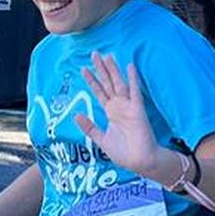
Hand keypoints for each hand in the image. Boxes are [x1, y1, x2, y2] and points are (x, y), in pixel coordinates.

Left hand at [74, 51, 162, 176]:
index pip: (99, 92)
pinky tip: (130, 66)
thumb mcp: (101, 139)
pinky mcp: (138, 110)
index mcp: (111, 113)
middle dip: (101, 69)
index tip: (83, 69)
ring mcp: (129, 107)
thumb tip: (75, 115)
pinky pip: (135, 92)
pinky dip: (133, 79)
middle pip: (108, 84)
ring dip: (114, 70)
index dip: (92, 81)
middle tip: (94, 54)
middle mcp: (119, 107)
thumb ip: (89, 127)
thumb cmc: (123, 153)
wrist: (139, 161)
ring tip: (107, 56)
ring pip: (119, 84)